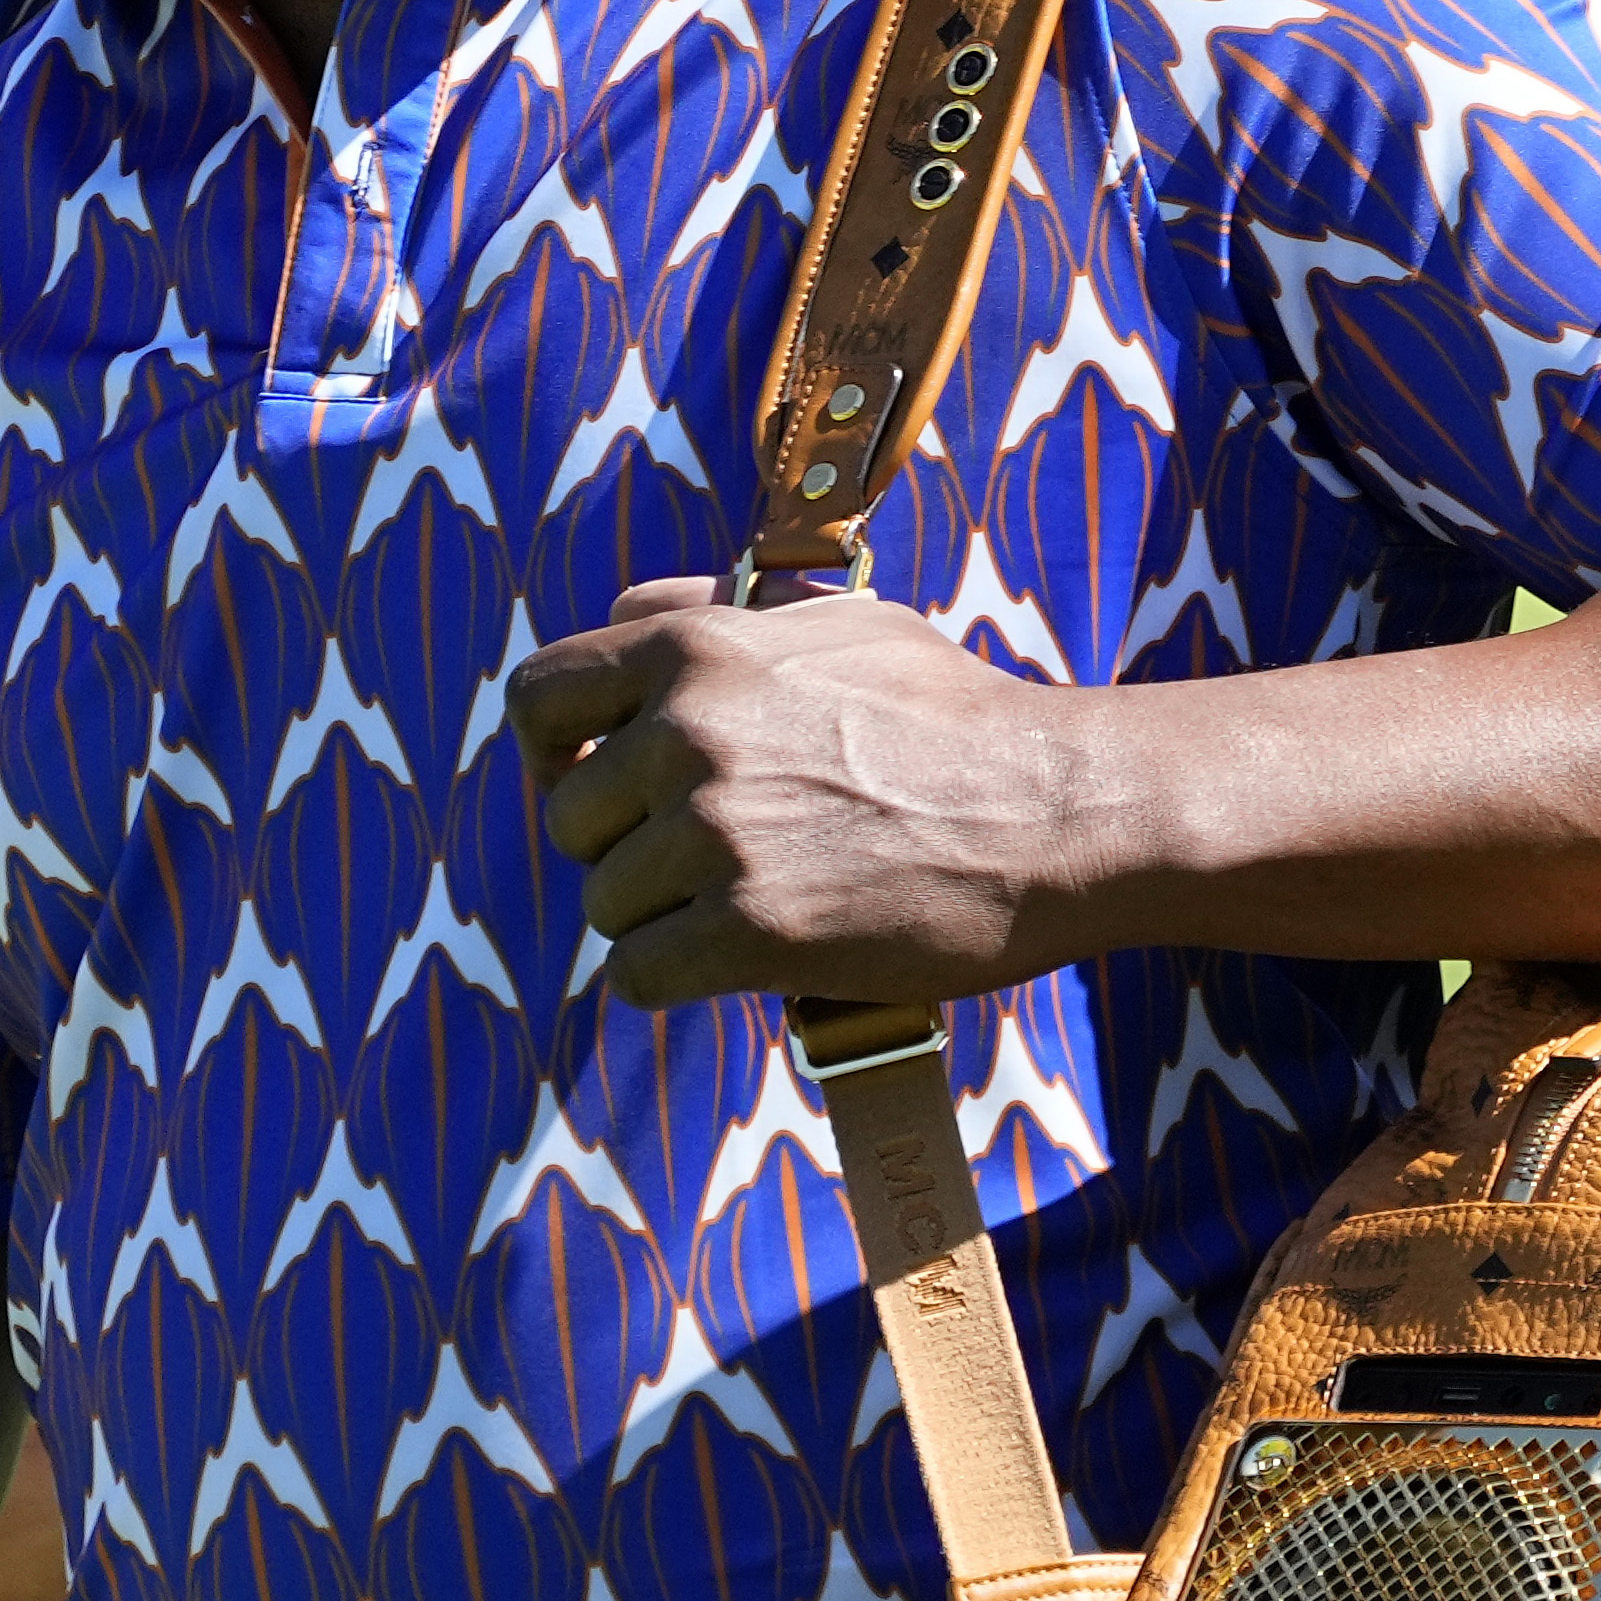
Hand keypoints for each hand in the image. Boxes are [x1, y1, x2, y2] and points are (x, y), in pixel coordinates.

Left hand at [513, 576, 1096, 1009]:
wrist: (1060, 811)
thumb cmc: (959, 717)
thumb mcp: (835, 622)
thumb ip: (715, 619)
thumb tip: (626, 623)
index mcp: (697, 651)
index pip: (540, 699)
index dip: (549, 753)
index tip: (585, 786)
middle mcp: (687, 735)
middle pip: (571, 822)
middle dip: (622, 850)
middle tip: (700, 866)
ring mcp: (715, 836)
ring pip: (608, 908)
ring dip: (661, 921)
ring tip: (744, 910)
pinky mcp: (749, 932)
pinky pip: (638, 977)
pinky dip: (676, 982)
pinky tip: (736, 965)